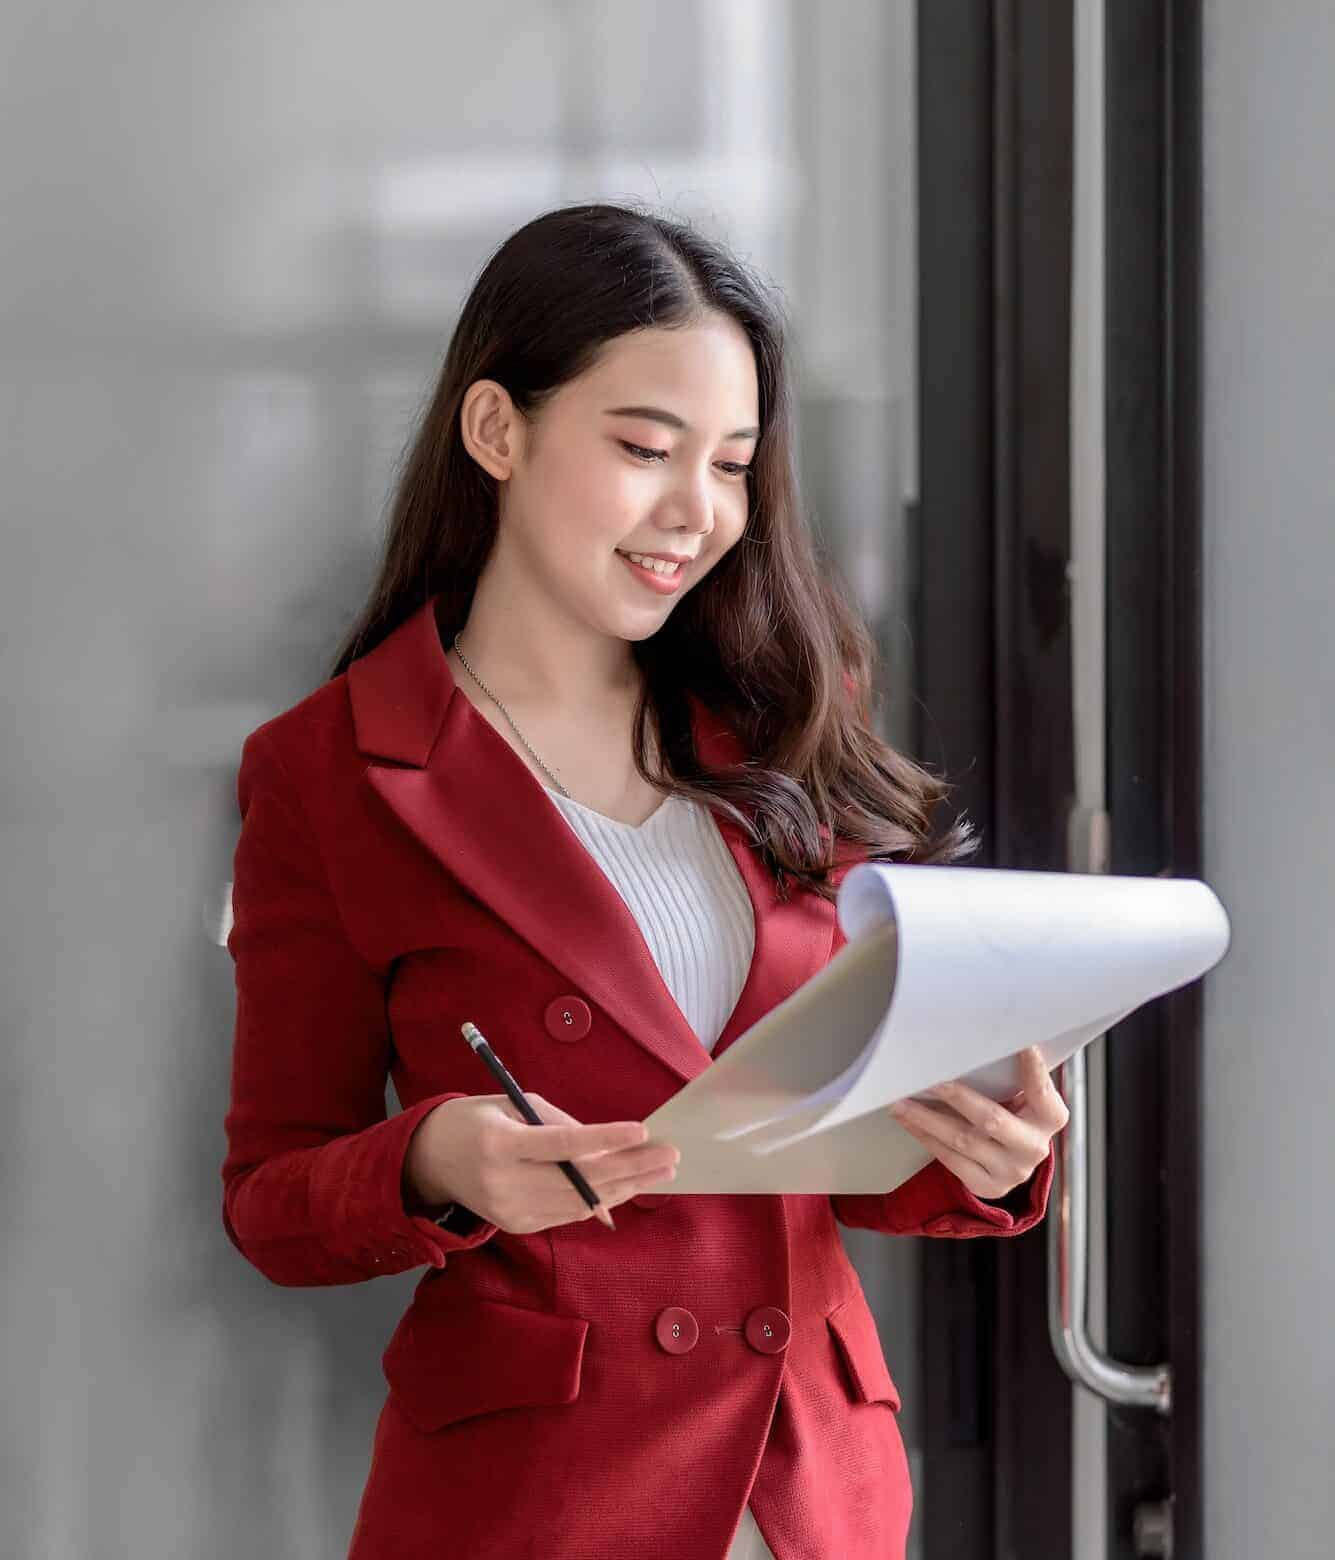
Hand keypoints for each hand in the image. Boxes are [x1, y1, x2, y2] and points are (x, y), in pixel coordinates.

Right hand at [405, 1092, 680, 1234]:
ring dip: (625, 1187)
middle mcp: (504, 1183)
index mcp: (500, 1145)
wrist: (431, 1160)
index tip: (642, 1131)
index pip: (562, 1145)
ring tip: (659, 1171)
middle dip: (631, 1168)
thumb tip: (607, 1142)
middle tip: (669, 1155)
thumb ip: (557, 1123)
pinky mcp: (517, 1226)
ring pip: (580, 1203)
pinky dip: (601, 1201)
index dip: (605, 1139)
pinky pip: (568, 1214)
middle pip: (580, 1181)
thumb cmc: (475, 1120)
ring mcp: (511, 1211)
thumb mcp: (511, 1104)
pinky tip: (629, 1186)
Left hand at [887, 1046, 1069, 1200]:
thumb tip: (970, 1047)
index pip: (1042, 1091)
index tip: (1020, 1044)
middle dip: (955, 1095)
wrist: (1012, 1161)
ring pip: (962, 1140)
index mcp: (1049, 1117)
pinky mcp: (988, 1186)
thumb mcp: (1023, 1098)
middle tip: (926, 1077)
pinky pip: (949, 1159)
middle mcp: (1034, 1146)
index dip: (1033, 1069)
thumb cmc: (1013, 1115)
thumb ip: (1010, 1079)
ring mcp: (1012, 1170)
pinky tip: (907, 1120)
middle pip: (991, 1119)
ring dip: (926, 1117)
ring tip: (900, 1100)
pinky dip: (924, 1136)